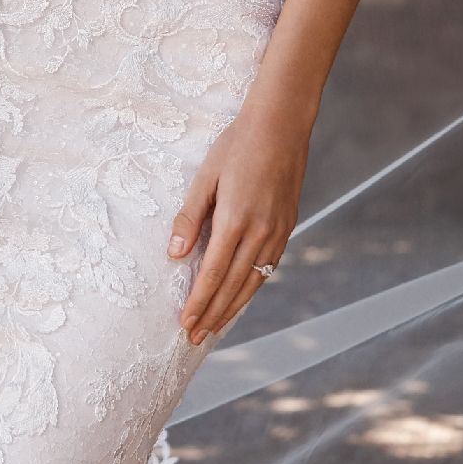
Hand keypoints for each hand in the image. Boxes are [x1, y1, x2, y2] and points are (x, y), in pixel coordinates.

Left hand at [167, 103, 311, 346]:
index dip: (198, 302)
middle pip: (233, 285)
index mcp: (236, 219)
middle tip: (194, 338)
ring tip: (214, 327)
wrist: (281, 125)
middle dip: (212, 314)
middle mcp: (260, 232)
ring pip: (254, 281)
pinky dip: (252, 288)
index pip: (214, 273)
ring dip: (232, 307)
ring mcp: (277, 231)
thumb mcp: (206, 177)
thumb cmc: (237, 145)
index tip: (184, 323)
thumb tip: (175, 254)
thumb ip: (190, 217)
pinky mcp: (287, 226)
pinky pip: (268, 267)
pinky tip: (240, 297)